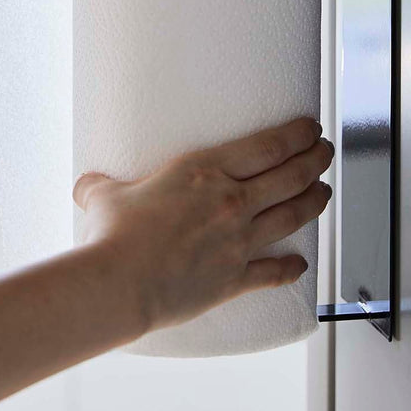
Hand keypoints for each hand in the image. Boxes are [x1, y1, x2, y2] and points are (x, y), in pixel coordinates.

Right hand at [74, 118, 333, 332]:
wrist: (121, 283)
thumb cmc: (114, 234)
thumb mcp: (104, 195)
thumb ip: (100, 186)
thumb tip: (84, 185)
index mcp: (205, 171)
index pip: (268, 146)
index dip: (298, 135)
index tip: (312, 128)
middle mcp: (232, 202)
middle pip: (291, 176)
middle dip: (316, 160)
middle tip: (326, 151)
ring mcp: (238, 241)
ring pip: (292, 216)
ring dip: (315, 201)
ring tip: (325, 192)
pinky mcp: (234, 278)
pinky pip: (273, 271)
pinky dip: (291, 268)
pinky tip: (302, 264)